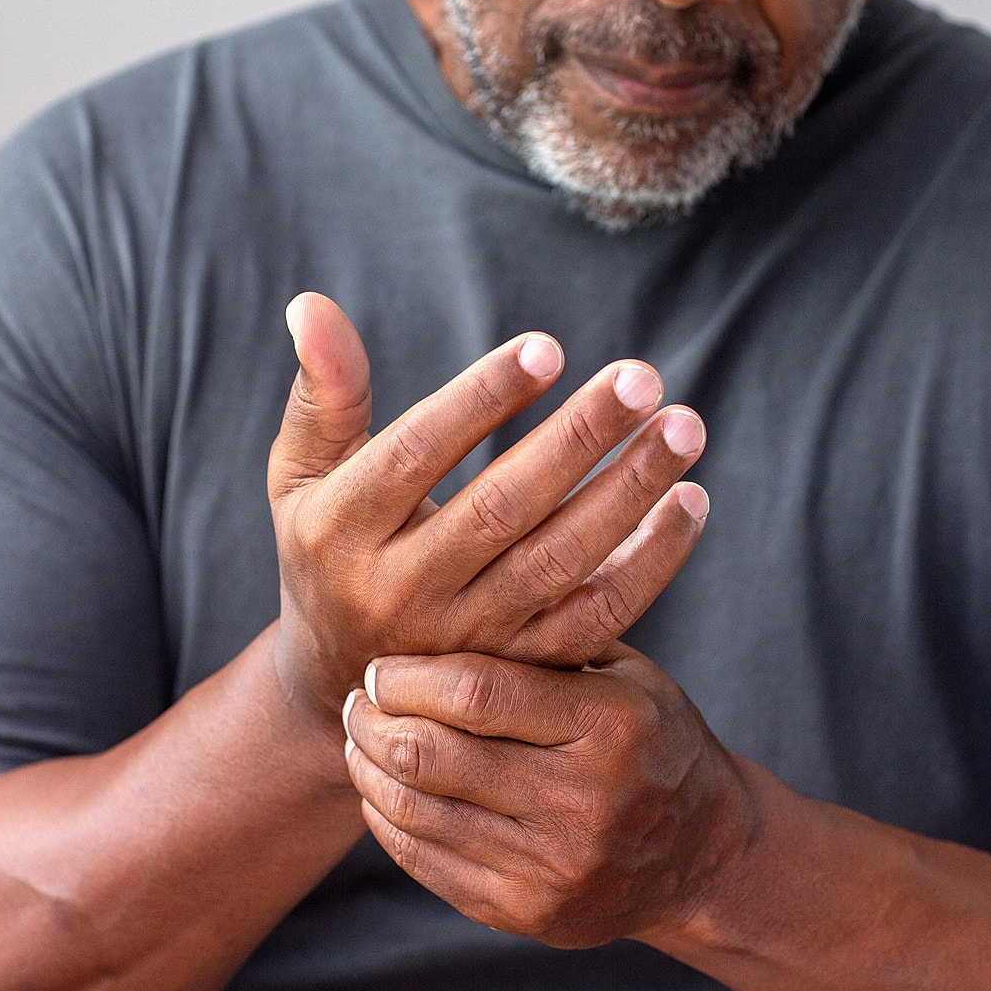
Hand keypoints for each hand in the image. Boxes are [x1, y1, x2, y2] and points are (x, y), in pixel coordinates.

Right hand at [267, 293, 708, 720]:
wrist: (346, 687)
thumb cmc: (330, 550)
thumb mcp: (301, 478)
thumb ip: (323, 395)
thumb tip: (313, 303)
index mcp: (341, 531)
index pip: (416, 455)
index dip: (481, 400)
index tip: (548, 348)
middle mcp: (403, 591)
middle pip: (502, 508)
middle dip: (579, 440)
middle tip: (642, 378)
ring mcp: (468, 640)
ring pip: (560, 562)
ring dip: (629, 493)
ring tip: (684, 429)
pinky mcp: (522, 668)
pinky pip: (597, 616)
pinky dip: (650, 562)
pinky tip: (689, 502)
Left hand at [340, 645, 754, 946]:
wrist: (703, 855)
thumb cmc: (650, 739)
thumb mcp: (626, 675)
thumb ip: (549, 642)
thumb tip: (445, 595)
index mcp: (611, 725)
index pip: (477, 695)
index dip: (409, 678)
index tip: (381, 666)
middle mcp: (586, 801)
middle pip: (433, 755)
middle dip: (374, 722)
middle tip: (358, 701)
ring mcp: (556, 867)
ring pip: (417, 812)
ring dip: (369, 771)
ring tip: (361, 741)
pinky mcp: (529, 913)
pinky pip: (427, 863)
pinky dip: (389, 821)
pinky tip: (383, 790)